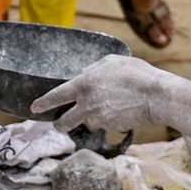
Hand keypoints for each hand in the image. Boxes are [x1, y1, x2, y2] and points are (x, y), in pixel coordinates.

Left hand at [32, 54, 168, 131]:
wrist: (156, 96)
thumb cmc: (136, 74)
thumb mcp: (111, 62)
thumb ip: (93, 69)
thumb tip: (84, 75)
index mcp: (83, 85)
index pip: (56, 96)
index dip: (43, 103)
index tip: (34, 108)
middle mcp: (87, 104)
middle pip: (65, 121)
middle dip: (59, 124)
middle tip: (59, 123)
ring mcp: (99, 119)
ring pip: (89, 120)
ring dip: (94, 116)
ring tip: (112, 103)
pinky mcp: (111, 128)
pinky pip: (107, 123)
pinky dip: (111, 118)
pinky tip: (124, 108)